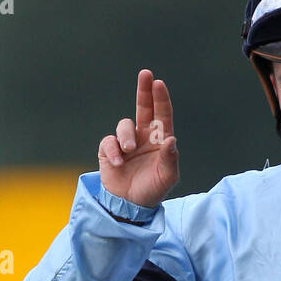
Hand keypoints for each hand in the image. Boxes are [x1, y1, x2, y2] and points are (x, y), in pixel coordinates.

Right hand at [97, 68, 178, 208]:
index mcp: (160, 140)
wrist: (130, 206)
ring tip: (129, 150)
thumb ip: (170, 159)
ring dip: (127, 135)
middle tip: (145, 74)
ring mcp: (126, 142)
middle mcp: (144, 136)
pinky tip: (118, 163)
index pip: (162, 115)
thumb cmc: (152, 190)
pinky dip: (113, 150)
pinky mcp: (109, 150)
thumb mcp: (167, 178)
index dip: (161, 99)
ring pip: (125, 125)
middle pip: (144, 107)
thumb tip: (171, 139)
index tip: (159, 84)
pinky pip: (109, 141)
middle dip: (144, 90)